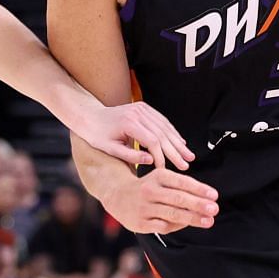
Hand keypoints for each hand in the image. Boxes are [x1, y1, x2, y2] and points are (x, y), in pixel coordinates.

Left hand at [73, 100, 194, 169]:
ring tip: (189, 156)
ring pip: (165, 127)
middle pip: (162, 134)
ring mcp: (142, 108)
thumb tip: (151, 161)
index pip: (152, 141)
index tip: (165, 170)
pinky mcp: (144, 107)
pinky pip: (162, 121)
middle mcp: (138, 113)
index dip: (161, 156)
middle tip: (185, 164)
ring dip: (178, 142)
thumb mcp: (110, 149)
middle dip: (175, 151)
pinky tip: (181, 142)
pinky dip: (172, 133)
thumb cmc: (97, 135)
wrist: (90, 115)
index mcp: (129, 123)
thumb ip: (131, 156)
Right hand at [101, 162, 218, 234]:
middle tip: (214, 209)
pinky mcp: (140, 223)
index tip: (214, 196)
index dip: (199, 189)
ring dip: (193, 218)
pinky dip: (177, 226)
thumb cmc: (147, 188)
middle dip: (199, 204)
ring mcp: (144, 207)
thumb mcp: (161, 179)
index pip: (182, 182)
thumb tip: (206, 199)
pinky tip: (187, 224)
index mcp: (158, 176)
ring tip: (209, 221)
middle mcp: (150, 190)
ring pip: (173, 214)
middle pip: (178, 198)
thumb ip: (181, 187)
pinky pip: (164, 226)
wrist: (117, 195)